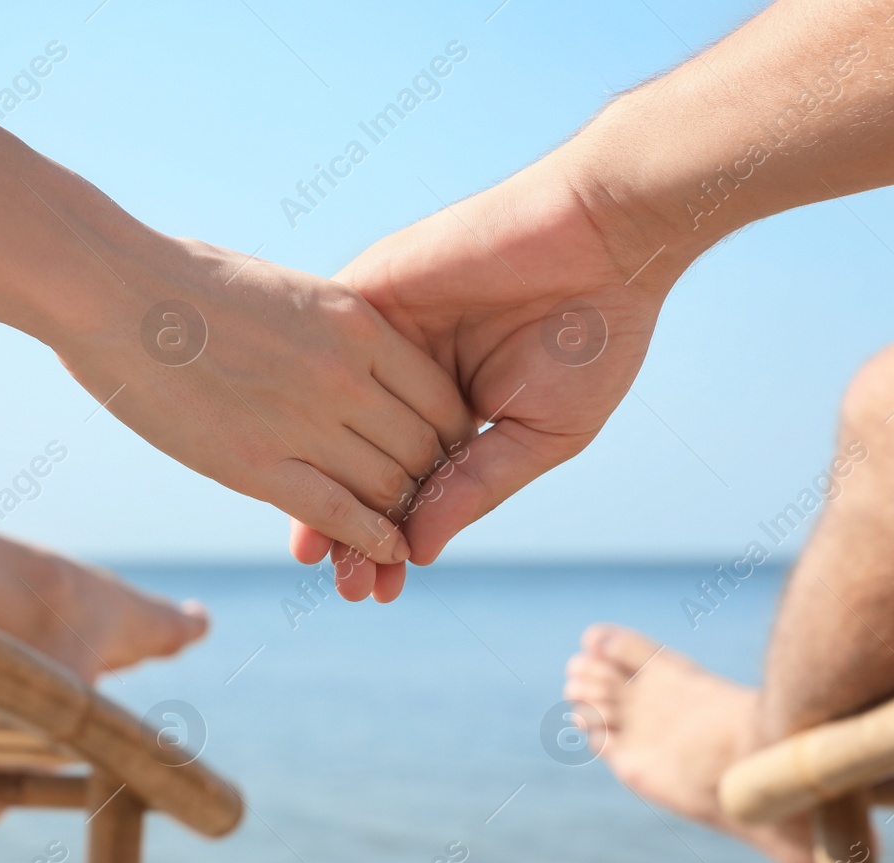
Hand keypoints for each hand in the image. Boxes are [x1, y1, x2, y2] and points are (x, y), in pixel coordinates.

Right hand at [52, 232, 475, 564]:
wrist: (113, 290)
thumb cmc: (189, 282)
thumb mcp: (289, 291)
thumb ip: (334, 329)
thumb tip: (355, 352)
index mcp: (356, 323)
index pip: (439, 396)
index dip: (451, 434)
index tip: (444, 451)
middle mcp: (343, 375)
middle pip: (424, 448)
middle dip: (435, 481)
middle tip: (434, 502)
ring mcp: (302, 421)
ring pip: (389, 487)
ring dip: (404, 515)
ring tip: (410, 532)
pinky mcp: (256, 465)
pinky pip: (339, 515)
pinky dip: (372, 540)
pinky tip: (386, 553)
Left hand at [291, 145, 695, 596]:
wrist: (601, 240)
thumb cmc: (591, 337)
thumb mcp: (538, 435)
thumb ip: (473, 489)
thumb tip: (414, 553)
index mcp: (454, 410)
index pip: (406, 484)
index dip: (388, 538)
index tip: (373, 591)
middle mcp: (408, 379)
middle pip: (359, 463)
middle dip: (348, 527)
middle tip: (340, 585)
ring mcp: (382, 341)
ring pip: (332, 423)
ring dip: (320, 484)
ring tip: (312, 551)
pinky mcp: (366, 298)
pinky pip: (320, 360)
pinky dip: (306, 414)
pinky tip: (292, 466)